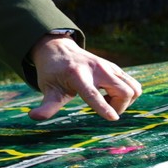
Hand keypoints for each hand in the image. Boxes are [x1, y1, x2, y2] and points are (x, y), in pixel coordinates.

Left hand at [27, 34, 142, 121]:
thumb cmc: (53, 72)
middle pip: (123, 92)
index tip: (113, 118)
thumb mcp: (48, 88)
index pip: (93, 93)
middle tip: (104, 109)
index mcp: (77, 75)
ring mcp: (109, 67)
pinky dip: (128, 94)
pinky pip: (134, 84)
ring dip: (125, 101)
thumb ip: (46, 106)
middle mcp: (97, 69)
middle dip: (119, 107)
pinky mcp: (116, 68)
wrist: (59, 49)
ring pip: (134, 88)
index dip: (103, 106)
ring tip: (107, 101)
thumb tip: (33, 118)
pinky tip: (111, 95)